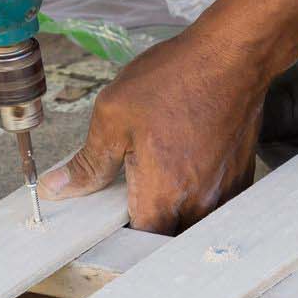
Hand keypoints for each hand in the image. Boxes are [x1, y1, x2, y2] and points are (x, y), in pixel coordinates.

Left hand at [40, 20, 272, 233]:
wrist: (233, 55)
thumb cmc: (176, 79)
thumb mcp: (114, 116)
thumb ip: (88, 162)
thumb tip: (57, 188)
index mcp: (162, 196)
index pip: (139, 242)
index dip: (121, 236)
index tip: (109, 219)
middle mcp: (198, 203)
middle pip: (170, 238)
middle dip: (150, 226)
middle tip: (133, 195)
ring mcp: (224, 191)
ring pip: (195, 222)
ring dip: (177, 213)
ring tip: (162, 179)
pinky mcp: (240, 175)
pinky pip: (216, 202)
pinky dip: (200, 195)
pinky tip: (188, 165)